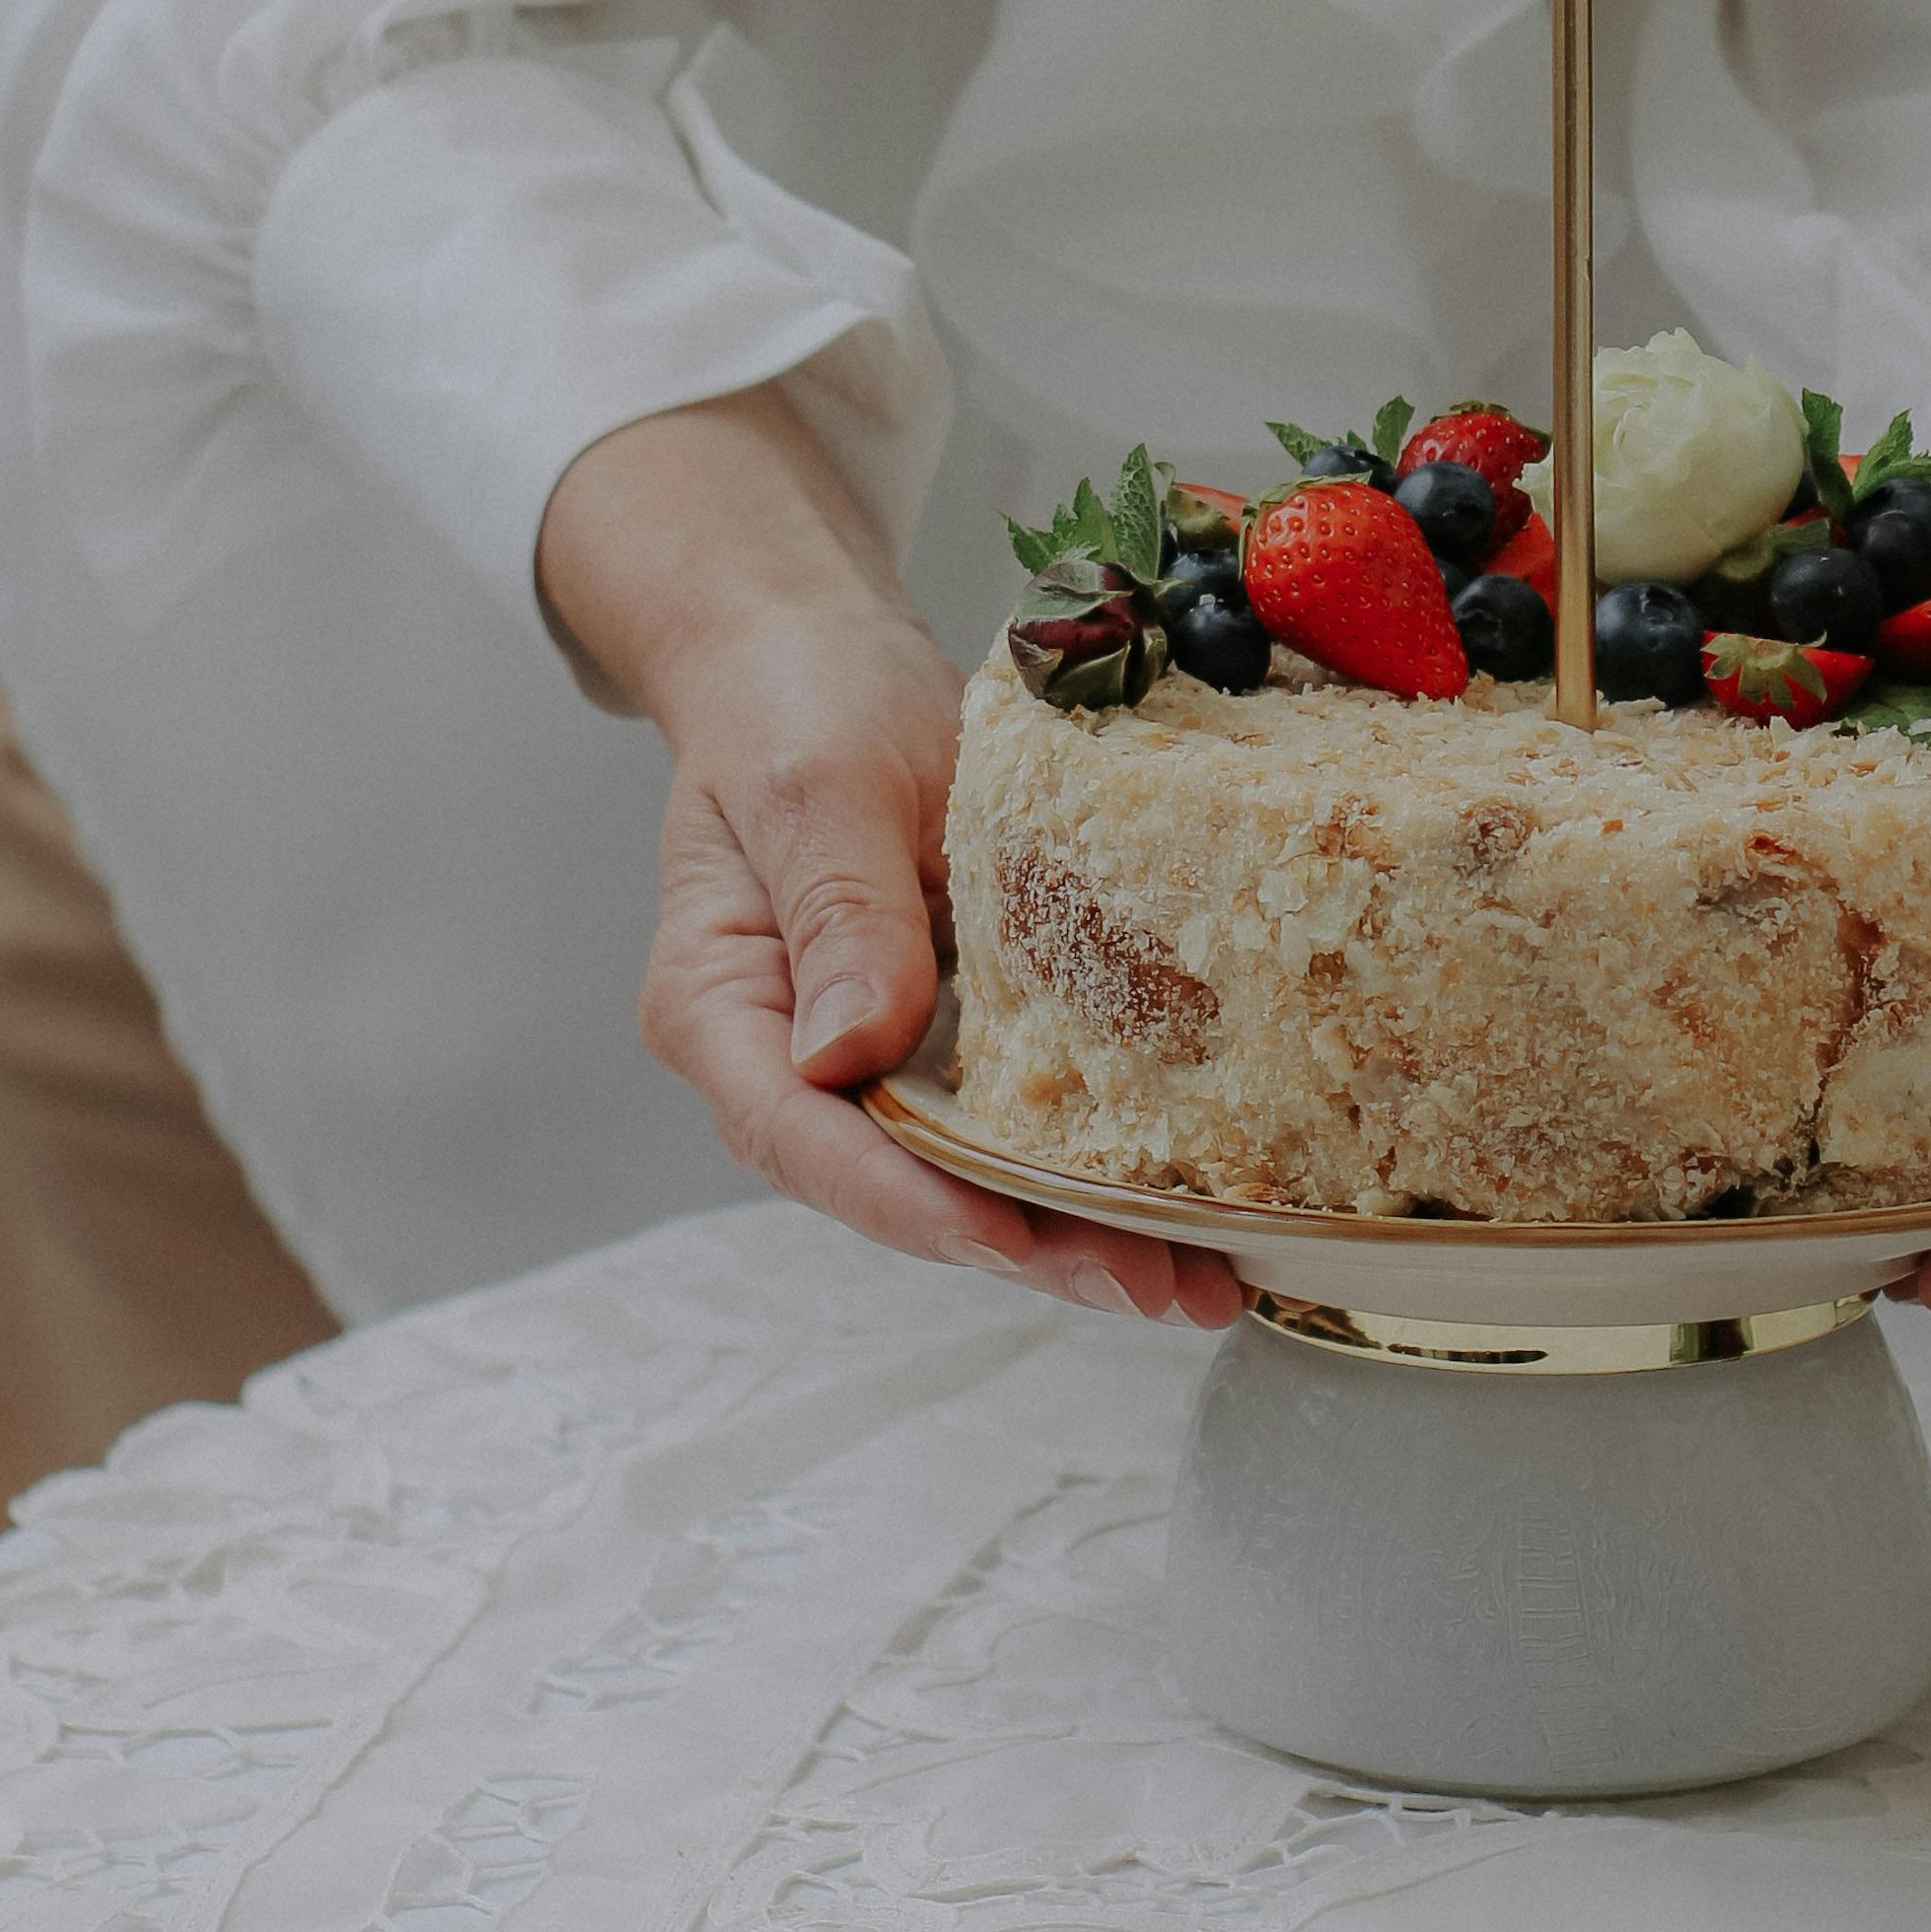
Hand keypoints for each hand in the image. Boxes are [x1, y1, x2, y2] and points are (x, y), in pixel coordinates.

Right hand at [541, 392, 1243, 1330]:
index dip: (912, 1202)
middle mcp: (792, 1058)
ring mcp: (873, 1051)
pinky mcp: (946, 1028)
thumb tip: (851, 1052)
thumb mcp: (817, 782)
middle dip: (1031, 1248)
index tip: (1012, 1239)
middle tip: (1162, 1286)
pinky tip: (1188, 1191)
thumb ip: (837, 909)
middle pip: (900, 1186)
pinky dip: (1092, 1155)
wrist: (816, 645)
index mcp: (724, 1009)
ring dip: (1079, 1229)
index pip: (804, 1137)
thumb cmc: (799, 695)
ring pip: (968, 1171)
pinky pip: (1014, 1110)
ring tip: (1206, 1278)